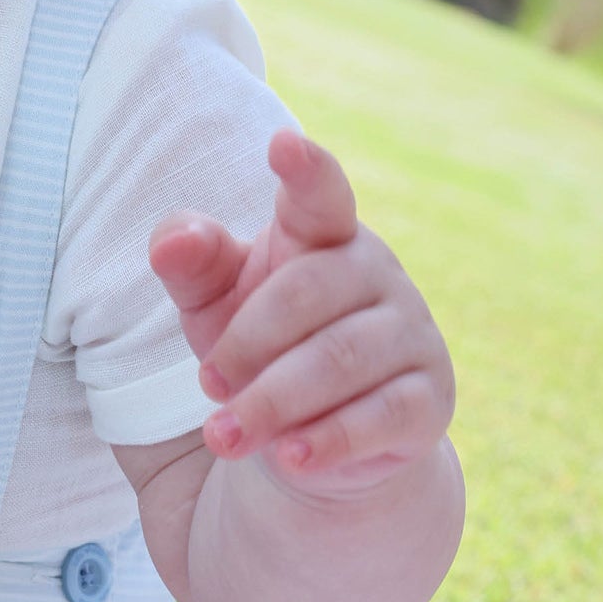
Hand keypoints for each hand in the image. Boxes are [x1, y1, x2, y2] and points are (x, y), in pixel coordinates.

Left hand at [147, 129, 455, 494]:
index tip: (283, 144)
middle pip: (305, 295)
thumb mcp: (212, 301)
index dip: (306, 171)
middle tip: (206, 385)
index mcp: (321, 234)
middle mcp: (376, 272)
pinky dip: (329, 438)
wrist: (313, 436)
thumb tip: (172, 241)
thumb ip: (192, 264)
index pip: (319, 195)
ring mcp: (412, 333)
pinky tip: (289, 457)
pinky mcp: (430, 398)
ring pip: (340, 359)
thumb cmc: (257, 343)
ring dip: (272, 402)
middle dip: (246, 344)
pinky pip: (382, 414)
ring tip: (222, 436)